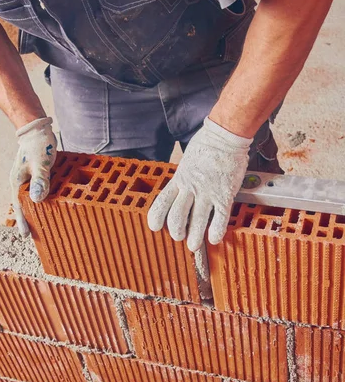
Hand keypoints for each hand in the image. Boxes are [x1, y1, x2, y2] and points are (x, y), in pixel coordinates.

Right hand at [10, 117, 56, 236]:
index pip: (19, 205)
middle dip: (29, 219)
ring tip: (43, 224)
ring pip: (31, 199)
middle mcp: (20, 182)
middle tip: (36, 235)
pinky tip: (50, 206)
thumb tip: (36, 199)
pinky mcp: (35, 176)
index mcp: (17, 181)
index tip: (25, 235)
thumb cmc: (39, 145)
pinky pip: (38, 191)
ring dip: (36, 210)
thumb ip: (40, 180)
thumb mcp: (40, 162)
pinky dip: (43, 200)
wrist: (38, 130)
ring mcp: (27, 179)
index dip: (22, 221)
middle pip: (24, 205)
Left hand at [147, 117, 251, 250]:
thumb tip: (181, 189)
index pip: (161, 202)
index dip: (156, 218)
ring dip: (194, 238)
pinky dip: (216, 232)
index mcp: (179, 179)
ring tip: (193, 246)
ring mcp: (207, 192)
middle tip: (180, 237)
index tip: (155, 227)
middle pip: (177, 217)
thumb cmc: (207, 145)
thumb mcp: (187, 161)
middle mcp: (190, 188)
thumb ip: (183, 178)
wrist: (225, 136)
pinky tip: (214, 239)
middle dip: (176, 231)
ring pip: (196, 221)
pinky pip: (220, 218)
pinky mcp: (225, 195)